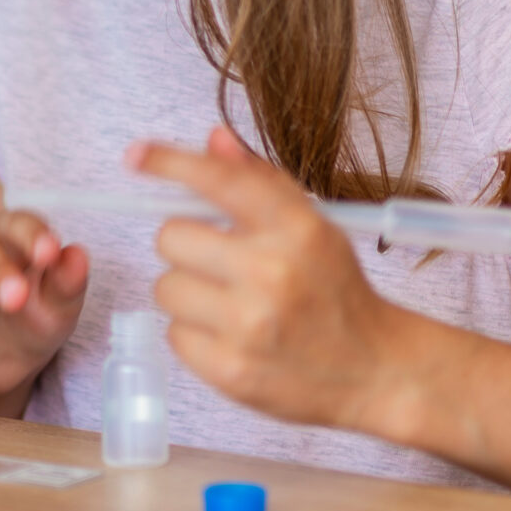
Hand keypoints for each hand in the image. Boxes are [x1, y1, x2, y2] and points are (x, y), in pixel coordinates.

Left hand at [133, 126, 457, 432]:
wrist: (373, 369)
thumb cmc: (337, 291)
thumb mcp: (313, 226)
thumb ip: (260, 182)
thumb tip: (212, 140)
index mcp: (296, 228)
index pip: (219, 181)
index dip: (169, 163)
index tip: (136, 155)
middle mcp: (271, 272)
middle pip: (171, 236)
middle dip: (188, 245)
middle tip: (220, 261)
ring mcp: (249, 325)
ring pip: (166, 287)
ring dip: (189, 291)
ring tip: (230, 303)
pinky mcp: (230, 370)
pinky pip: (174, 334)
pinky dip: (194, 333)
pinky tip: (232, 335)